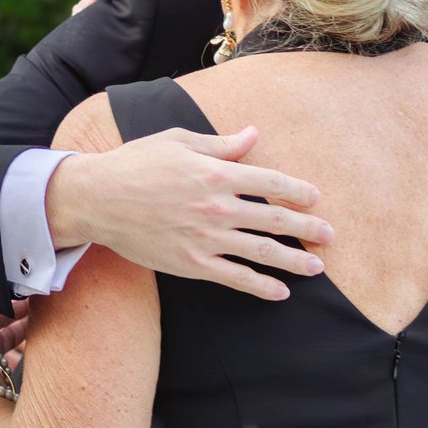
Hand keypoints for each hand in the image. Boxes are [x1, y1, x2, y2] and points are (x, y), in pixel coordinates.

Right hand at [46, 126, 329, 299]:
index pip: (271, 182)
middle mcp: (217, 206)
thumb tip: (253, 136)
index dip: (297, 191)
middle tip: (330, 235)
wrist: (98, 199)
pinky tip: (281, 292)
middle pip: (275, 219)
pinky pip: (235, 278)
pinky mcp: (192, 263)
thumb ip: (220, 144)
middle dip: (307, 228)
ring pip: (262, 252)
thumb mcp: (178, 141)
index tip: (314, 198)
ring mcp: (206, 238)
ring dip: (294, 260)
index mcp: (216, 173)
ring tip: (317, 267)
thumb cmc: (136, 163)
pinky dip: (261, 286)